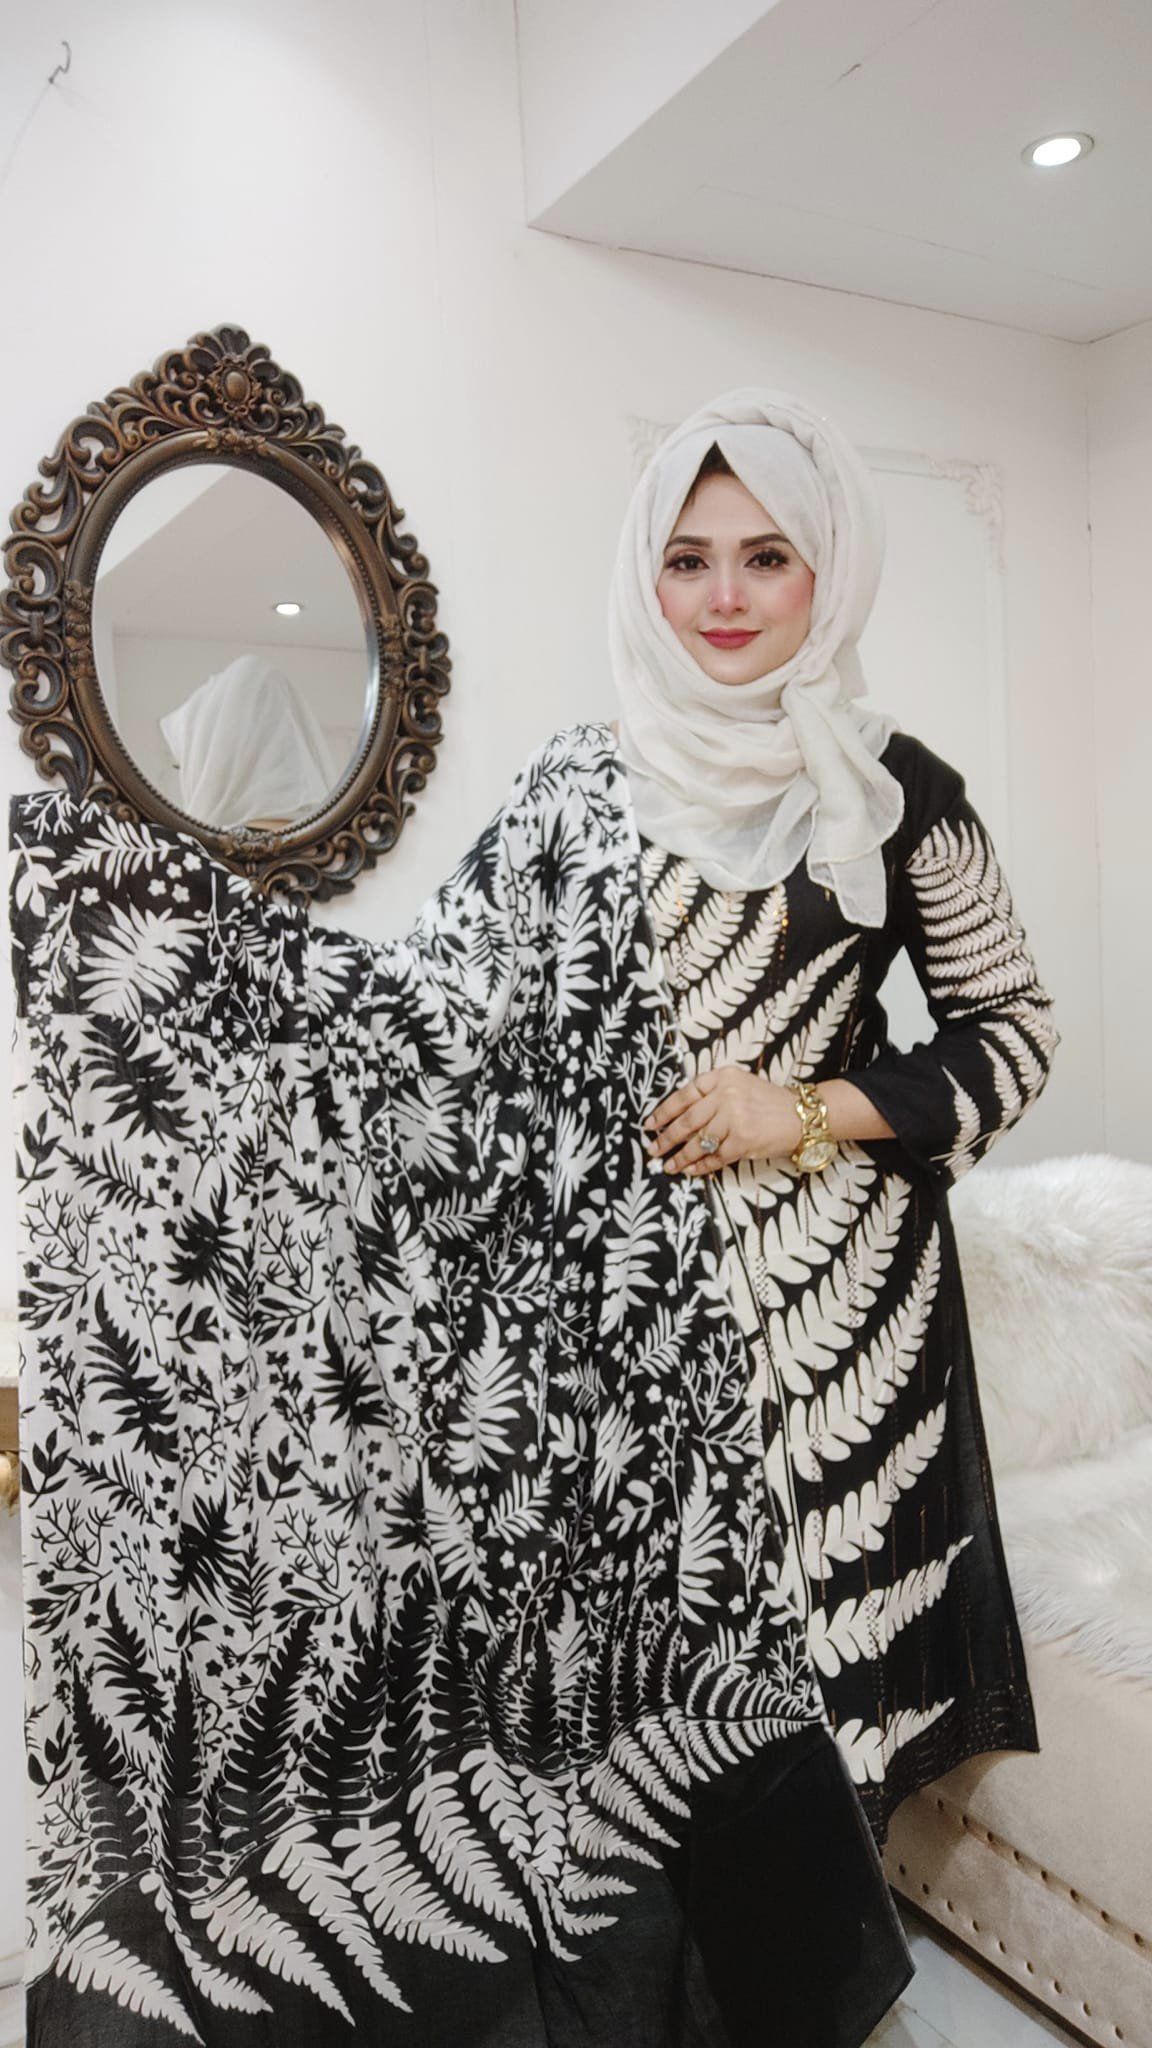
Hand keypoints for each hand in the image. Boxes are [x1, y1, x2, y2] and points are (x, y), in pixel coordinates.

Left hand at [642, 1068, 895, 1174]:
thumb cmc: (769, 1102)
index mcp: (723, 1077)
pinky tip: (690, 1171)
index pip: (685, 1094)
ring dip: (680, 1156)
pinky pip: (715, 1157)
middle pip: (687, 1120)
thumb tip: (677, 1119)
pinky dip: (700, 1166)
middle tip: (653, 1149)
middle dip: (666, 1137)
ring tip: (668, 1165)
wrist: (803, 1116)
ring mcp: (735, 1118)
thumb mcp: (740, 1085)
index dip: (664, 1111)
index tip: (649, 1124)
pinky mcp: (743, 1140)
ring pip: (698, 1141)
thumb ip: (712, 1095)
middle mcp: (727, 1094)